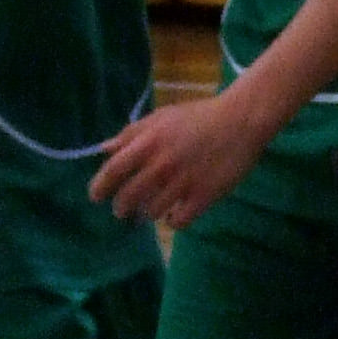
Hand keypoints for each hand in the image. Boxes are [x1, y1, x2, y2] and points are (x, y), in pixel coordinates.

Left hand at [90, 89, 272, 230]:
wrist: (241, 120)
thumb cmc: (199, 116)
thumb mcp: (161, 117)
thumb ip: (132, 133)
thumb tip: (104, 149)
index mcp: (148, 143)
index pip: (113, 170)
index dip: (100, 186)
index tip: (96, 197)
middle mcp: (161, 165)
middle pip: (128, 197)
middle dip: (121, 207)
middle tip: (122, 211)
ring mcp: (182, 182)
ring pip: (151, 212)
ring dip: (147, 214)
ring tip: (150, 211)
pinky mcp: (203, 196)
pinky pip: (178, 221)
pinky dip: (172, 221)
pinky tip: (174, 215)